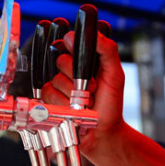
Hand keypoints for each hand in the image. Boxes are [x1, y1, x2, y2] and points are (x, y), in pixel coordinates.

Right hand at [41, 31, 126, 154]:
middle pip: (59, 58)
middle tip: (91, 86)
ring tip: (85, 101)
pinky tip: (74, 109)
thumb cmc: (111, 104)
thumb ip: (107, 50)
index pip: (69, 40)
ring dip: (72, 91)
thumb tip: (94, 32)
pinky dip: (63, 102)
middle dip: (75, 73)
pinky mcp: (50, 99)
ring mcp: (59, 84)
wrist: (102, 133)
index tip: (73, 46)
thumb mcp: (115, 75)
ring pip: (55, 77)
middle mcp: (70, 69)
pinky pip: (49, 93)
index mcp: (85, 60)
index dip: (70, 42)